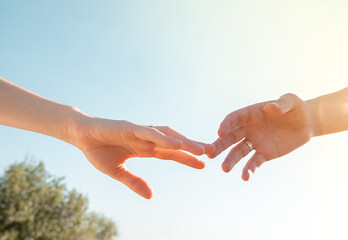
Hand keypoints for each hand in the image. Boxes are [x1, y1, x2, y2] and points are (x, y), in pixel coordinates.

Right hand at [69, 117, 213, 198]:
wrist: (80, 135)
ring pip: (167, 135)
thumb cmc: (98, 151)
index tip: (204, 165)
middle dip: (193, 148)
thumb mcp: (117, 172)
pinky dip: (164, 138)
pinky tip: (178, 144)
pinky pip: (150, 132)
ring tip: (201, 150)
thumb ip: (134, 182)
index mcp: (145, 149)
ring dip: (185, 141)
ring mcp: (139, 131)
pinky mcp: (129, 127)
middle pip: (175, 142)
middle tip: (212, 154)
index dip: (187, 158)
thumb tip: (151, 196)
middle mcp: (146, 139)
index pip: (171, 153)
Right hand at [208, 94, 312, 180]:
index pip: (234, 119)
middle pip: (231, 137)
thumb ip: (280, 105)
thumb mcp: (290, 101)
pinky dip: (249, 169)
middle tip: (210, 154)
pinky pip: (254, 162)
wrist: (307, 123)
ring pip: (239, 151)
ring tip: (224, 168)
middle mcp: (249, 128)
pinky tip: (245, 176)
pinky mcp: (264, 154)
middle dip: (220, 145)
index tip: (220, 133)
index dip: (226, 125)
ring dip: (231, 160)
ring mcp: (255, 142)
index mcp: (251, 113)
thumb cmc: (296, 108)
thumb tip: (270, 108)